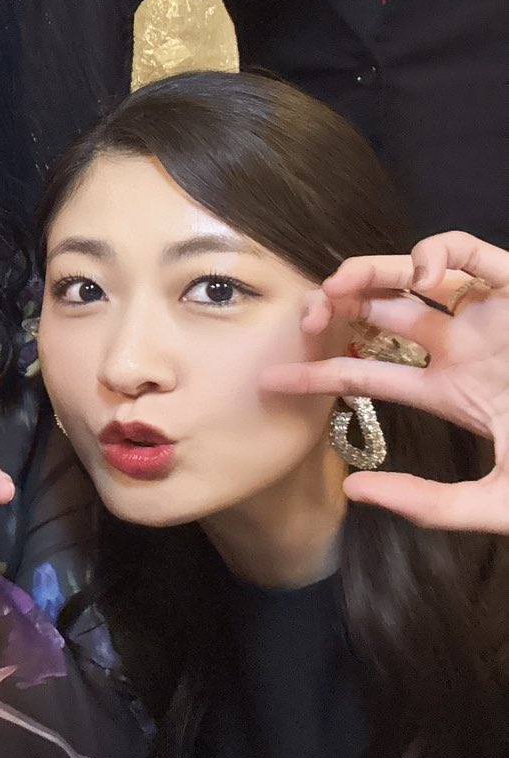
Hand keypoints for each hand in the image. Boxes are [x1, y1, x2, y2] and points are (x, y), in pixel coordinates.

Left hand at [262, 231, 508, 528]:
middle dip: (336, 308)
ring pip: (414, 277)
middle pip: (382, 315)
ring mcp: (492, 316)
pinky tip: (420, 275)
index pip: (370, 376)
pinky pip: (470, 254)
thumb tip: (355, 490)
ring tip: (339, 288)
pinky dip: (437, 251)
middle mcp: (467, 347)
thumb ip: (432, 506)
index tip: (271, 383)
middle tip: (305, 321)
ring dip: (369, 271)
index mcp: (456, 392)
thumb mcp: (500, 505)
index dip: (318, 376)